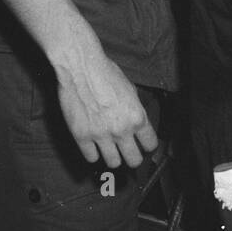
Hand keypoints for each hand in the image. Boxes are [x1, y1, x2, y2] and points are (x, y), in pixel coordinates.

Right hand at [54, 38, 157, 169]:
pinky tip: (93, 145)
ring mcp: (101, 135)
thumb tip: (137, 124)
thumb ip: (135, 111)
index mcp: (137, 117)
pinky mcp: (81, 136)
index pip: (150, 144)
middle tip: (128, 152)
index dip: (147, 145)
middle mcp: (121, 130)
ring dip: (113, 157)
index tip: (143, 144)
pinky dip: (93, 153)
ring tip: (110, 149)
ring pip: (113, 163)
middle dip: (133, 157)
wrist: (81, 67)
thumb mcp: (131, 90)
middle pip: (134, 160)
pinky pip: (91, 158)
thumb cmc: (106, 73)